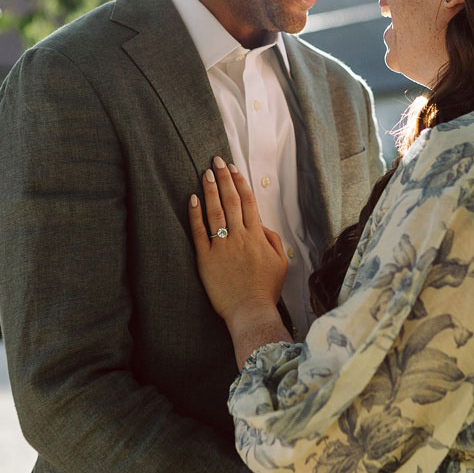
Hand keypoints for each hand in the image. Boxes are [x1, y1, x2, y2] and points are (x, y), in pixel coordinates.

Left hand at [188, 157, 288, 322]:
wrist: (250, 311)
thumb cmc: (266, 290)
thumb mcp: (281, 263)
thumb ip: (273, 240)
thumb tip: (263, 226)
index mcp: (257, 236)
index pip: (248, 202)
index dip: (240, 182)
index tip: (234, 169)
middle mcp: (239, 237)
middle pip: (231, 201)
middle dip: (224, 179)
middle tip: (217, 161)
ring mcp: (222, 246)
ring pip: (215, 212)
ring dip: (210, 190)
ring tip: (206, 173)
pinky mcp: (206, 258)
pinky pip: (199, 232)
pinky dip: (195, 214)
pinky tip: (193, 199)